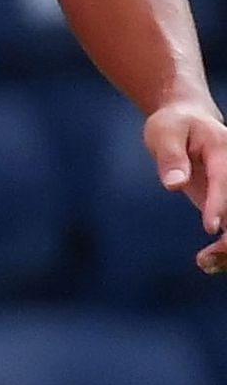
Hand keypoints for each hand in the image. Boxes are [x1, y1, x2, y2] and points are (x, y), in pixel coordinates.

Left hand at [151, 94, 226, 273]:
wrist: (189, 121)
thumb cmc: (174, 126)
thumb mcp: (164, 132)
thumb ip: (170, 157)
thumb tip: (174, 184)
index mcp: (224, 151)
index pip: (225, 179)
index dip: (221, 204)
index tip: (211, 227)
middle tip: (206, 258)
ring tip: (205, 262)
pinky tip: (207, 262)